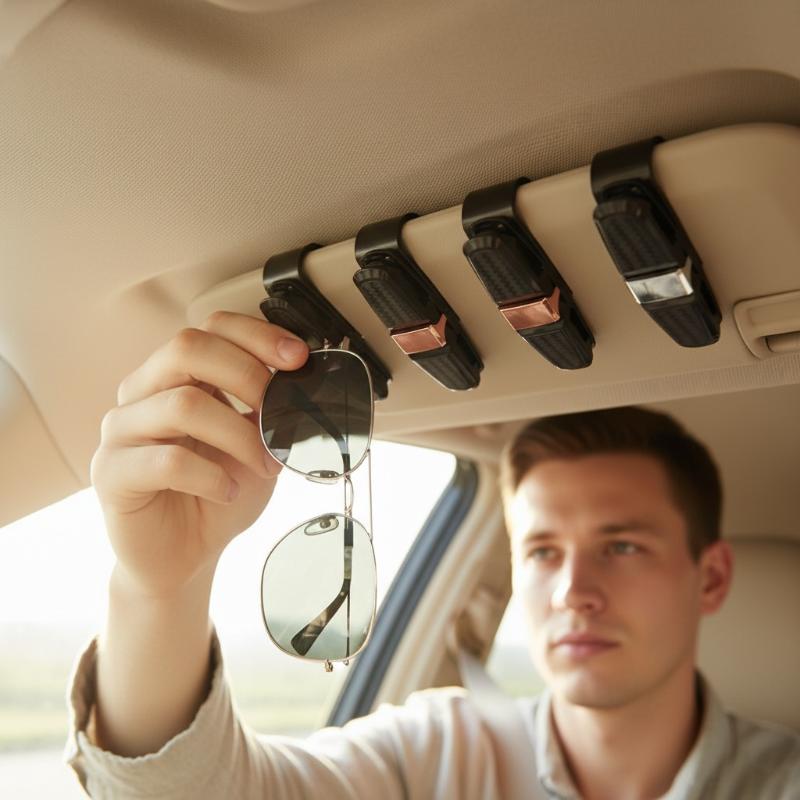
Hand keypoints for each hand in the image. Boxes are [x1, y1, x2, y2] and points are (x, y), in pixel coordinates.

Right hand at [90, 311, 308, 596]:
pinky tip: (227, 491)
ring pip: (183, 405)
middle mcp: (143, 392)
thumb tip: (303, 385)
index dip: (257, 335)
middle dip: (247, 375)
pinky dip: (210, 475)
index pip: (211, 328)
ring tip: (264, 465)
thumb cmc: (219, 491)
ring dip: (239, 436)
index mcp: (178, 375)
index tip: (298, 358)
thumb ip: (272, 412)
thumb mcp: (258, 444)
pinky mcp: (111, 472)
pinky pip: (166, 461)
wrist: (187, 553)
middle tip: (278, 412)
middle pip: (188, 348)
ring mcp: (122, 430)